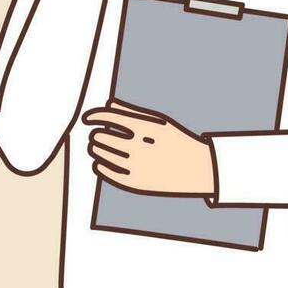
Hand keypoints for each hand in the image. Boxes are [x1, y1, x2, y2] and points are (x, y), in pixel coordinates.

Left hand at [82, 100, 214, 195]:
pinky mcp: (135, 183)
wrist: (201, 170)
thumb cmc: (178, 141)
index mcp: (146, 128)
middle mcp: (140, 147)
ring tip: (98, 147)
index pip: (109, 117)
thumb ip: (132, 112)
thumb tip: (109, 104)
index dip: (94, 116)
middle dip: (96, 135)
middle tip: (97, 136)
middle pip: (100, 137)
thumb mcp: (160, 122)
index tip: (86, 119)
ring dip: (95, 149)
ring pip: (99, 154)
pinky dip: (98, 165)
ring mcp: (137, 166)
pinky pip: (104, 172)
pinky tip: (100, 162)